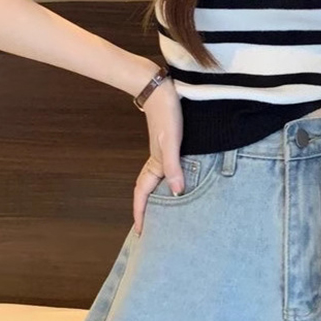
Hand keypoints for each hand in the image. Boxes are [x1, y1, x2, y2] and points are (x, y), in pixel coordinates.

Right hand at [131, 74, 183, 235]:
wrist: (161, 90)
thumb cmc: (166, 114)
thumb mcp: (171, 141)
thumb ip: (174, 166)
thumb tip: (177, 192)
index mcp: (155, 163)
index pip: (143, 193)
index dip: (141, 212)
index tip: (141, 231)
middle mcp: (157, 161)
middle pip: (149, 190)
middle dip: (148, 210)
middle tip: (153, 229)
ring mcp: (163, 153)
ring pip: (158, 181)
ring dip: (158, 196)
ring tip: (166, 212)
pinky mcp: (170, 144)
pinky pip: (168, 169)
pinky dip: (170, 180)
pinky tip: (179, 182)